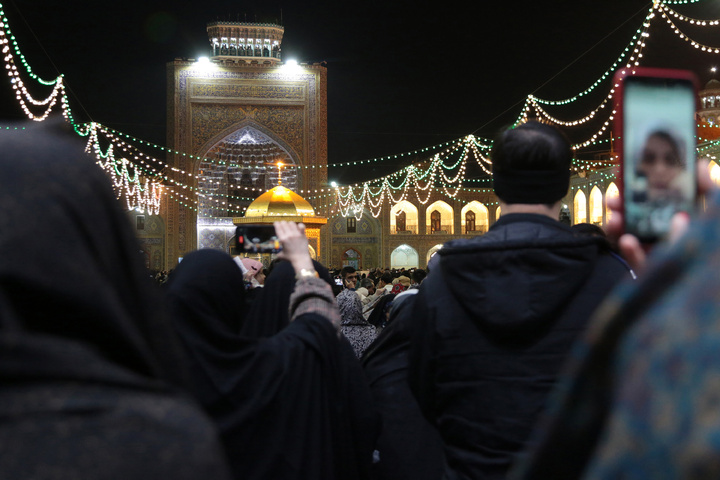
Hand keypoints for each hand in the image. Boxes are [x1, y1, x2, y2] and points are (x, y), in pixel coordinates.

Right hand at [274, 221, 314, 274]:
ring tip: (290, 226)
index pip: (278, 227)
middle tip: (283, 225)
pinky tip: (298, 227)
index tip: (276, 223)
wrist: (300, 259)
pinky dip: (299, 225)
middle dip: (282, 223)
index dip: (276, 223)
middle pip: (284, 223)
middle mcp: (289, 235)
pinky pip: (301, 226)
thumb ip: (277, 252)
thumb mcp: (281, 255)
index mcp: (283, 239)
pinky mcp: (302, 235)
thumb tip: (275, 253)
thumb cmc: (291, 258)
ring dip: (289, 224)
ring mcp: (296, 234)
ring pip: (292, 223)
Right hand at [606, 159, 714, 273]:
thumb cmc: (710, 242)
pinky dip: (632, 250)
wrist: (704, 281)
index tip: (621, 170)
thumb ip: (708, 190)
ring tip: (615, 218)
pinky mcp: (651, 271)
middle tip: (613, 198)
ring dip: (619, 224)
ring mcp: (656, 251)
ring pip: (630, 234)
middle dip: (622, 204)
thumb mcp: (713, 214)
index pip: (655, 194)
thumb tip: (701, 165)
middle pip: (636, 213)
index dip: (638, 181)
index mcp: (679, 214)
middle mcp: (664, 231)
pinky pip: (638, 260)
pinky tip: (628, 242)